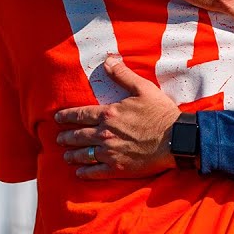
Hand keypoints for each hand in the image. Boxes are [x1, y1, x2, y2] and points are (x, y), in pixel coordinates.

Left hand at [54, 55, 181, 178]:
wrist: (176, 139)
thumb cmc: (161, 113)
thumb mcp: (143, 88)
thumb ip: (122, 75)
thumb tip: (108, 61)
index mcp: (109, 114)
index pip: (80, 115)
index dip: (67, 116)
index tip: (57, 118)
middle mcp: (105, 133)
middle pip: (79, 135)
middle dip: (66, 137)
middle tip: (59, 139)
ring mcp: (110, 152)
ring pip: (84, 154)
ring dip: (72, 155)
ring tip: (66, 156)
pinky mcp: (118, 168)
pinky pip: (96, 172)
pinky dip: (85, 173)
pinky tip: (79, 173)